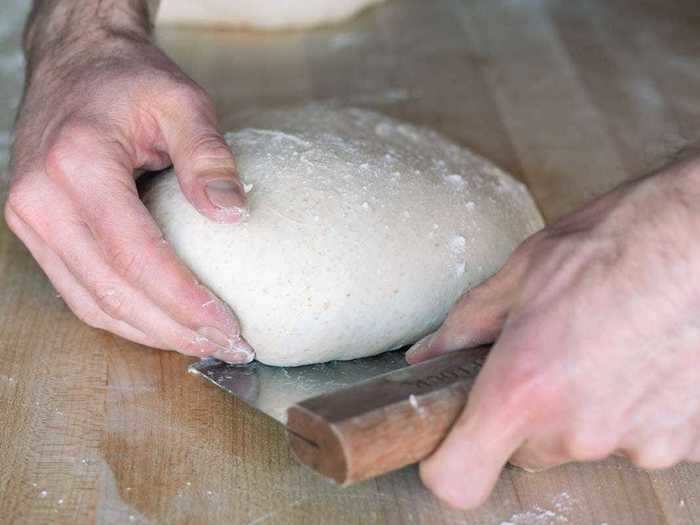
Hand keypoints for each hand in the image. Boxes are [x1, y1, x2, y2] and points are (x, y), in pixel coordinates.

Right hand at [5, 33, 253, 362]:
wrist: (75, 63)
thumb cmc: (128, 80)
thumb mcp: (182, 102)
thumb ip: (208, 156)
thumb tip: (235, 215)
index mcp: (78, 166)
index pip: (136, 256)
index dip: (185, 301)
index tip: (228, 327)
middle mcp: (42, 201)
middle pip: (113, 292)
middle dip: (174, 330)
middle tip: (226, 347)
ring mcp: (30, 220)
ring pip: (91, 303)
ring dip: (149, 333)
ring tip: (201, 344)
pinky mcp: (36, 231)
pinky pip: (78, 291)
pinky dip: (123, 316)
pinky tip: (163, 324)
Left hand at [406, 155, 699, 507]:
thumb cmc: (614, 244)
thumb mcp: (521, 275)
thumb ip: (464, 328)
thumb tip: (427, 356)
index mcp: (522, 389)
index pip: (457, 479)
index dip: (448, 462)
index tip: (453, 439)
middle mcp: (576, 430)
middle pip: (524, 449)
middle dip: (526, 410)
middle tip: (548, 353)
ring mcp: (635, 442)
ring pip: (581, 440)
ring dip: (583, 406)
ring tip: (603, 346)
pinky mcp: (684, 442)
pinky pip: (635, 436)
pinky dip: (632, 407)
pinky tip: (641, 359)